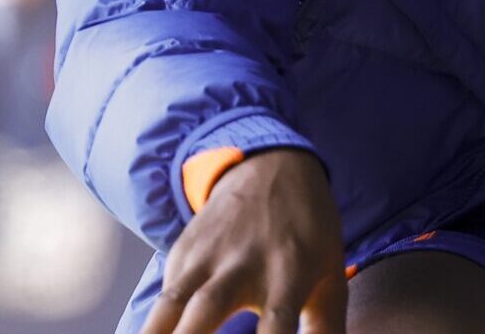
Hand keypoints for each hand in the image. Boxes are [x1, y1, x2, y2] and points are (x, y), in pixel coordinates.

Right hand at [141, 149, 346, 333]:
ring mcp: (207, 258)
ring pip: (171, 302)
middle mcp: (243, 265)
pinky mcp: (181, 254)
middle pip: (209, 307)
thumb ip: (327, 327)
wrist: (271, 168)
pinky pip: (162, 299)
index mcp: (289, 274)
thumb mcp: (331, 276)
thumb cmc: (309, 234)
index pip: (277, 323)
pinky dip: (153, 327)